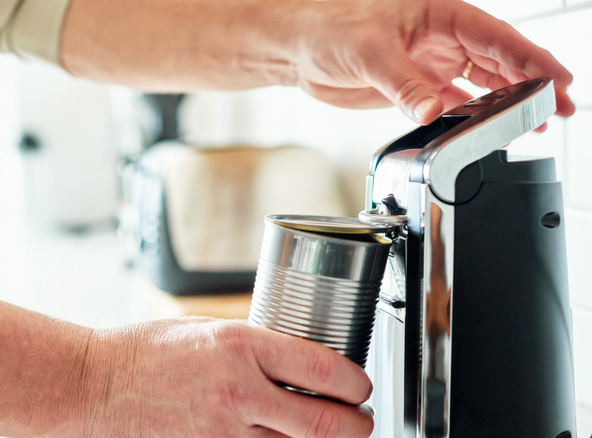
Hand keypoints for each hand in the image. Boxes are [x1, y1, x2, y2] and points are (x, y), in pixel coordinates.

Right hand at [75, 317, 373, 436]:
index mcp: (241, 345)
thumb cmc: (147, 351)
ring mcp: (223, 433)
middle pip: (325, 423)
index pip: (324, 368)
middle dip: (356, 425)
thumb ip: (258, 349)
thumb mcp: (209, 330)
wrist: (97, 386)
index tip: (359, 385)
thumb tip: (301, 365)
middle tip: (360, 420)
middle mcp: (238, 391)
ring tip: (328, 434)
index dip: (356, 382)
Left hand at [288, 0, 574, 123]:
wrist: (299, 52)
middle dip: (532, 85)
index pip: (497, 38)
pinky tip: (490, 128)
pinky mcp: (415, 89)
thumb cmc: (329, 30)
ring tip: (535, 123)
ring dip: (508, 103)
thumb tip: (434, 110)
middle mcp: (442, 40)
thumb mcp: (369, 52)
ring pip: (482, 84)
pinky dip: (473, 117)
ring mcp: (430, 65)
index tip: (558, 79)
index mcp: (441, 16)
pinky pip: (453, 104)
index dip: (531, 59)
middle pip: (499, 62)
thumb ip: (403, 84)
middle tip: (560, 108)